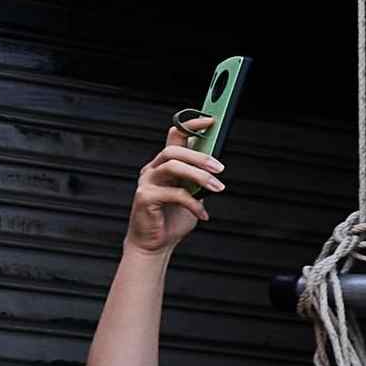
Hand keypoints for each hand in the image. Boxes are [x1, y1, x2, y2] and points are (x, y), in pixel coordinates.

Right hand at [123, 135, 225, 256]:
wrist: (154, 245)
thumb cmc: (172, 219)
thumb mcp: (191, 194)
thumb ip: (198, 178)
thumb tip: (216, 163)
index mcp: (163, 164)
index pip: (175, 135)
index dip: (192, 124)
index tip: (211, 120)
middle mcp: (153, 169)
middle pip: (174, 150)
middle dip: (200, 156)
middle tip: (220, 168)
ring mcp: (147, 183)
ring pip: (173, 166)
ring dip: (199, 175)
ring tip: (217, 188)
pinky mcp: (145, 198)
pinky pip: (174, 194)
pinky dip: (193, 204)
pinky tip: (203, 214)